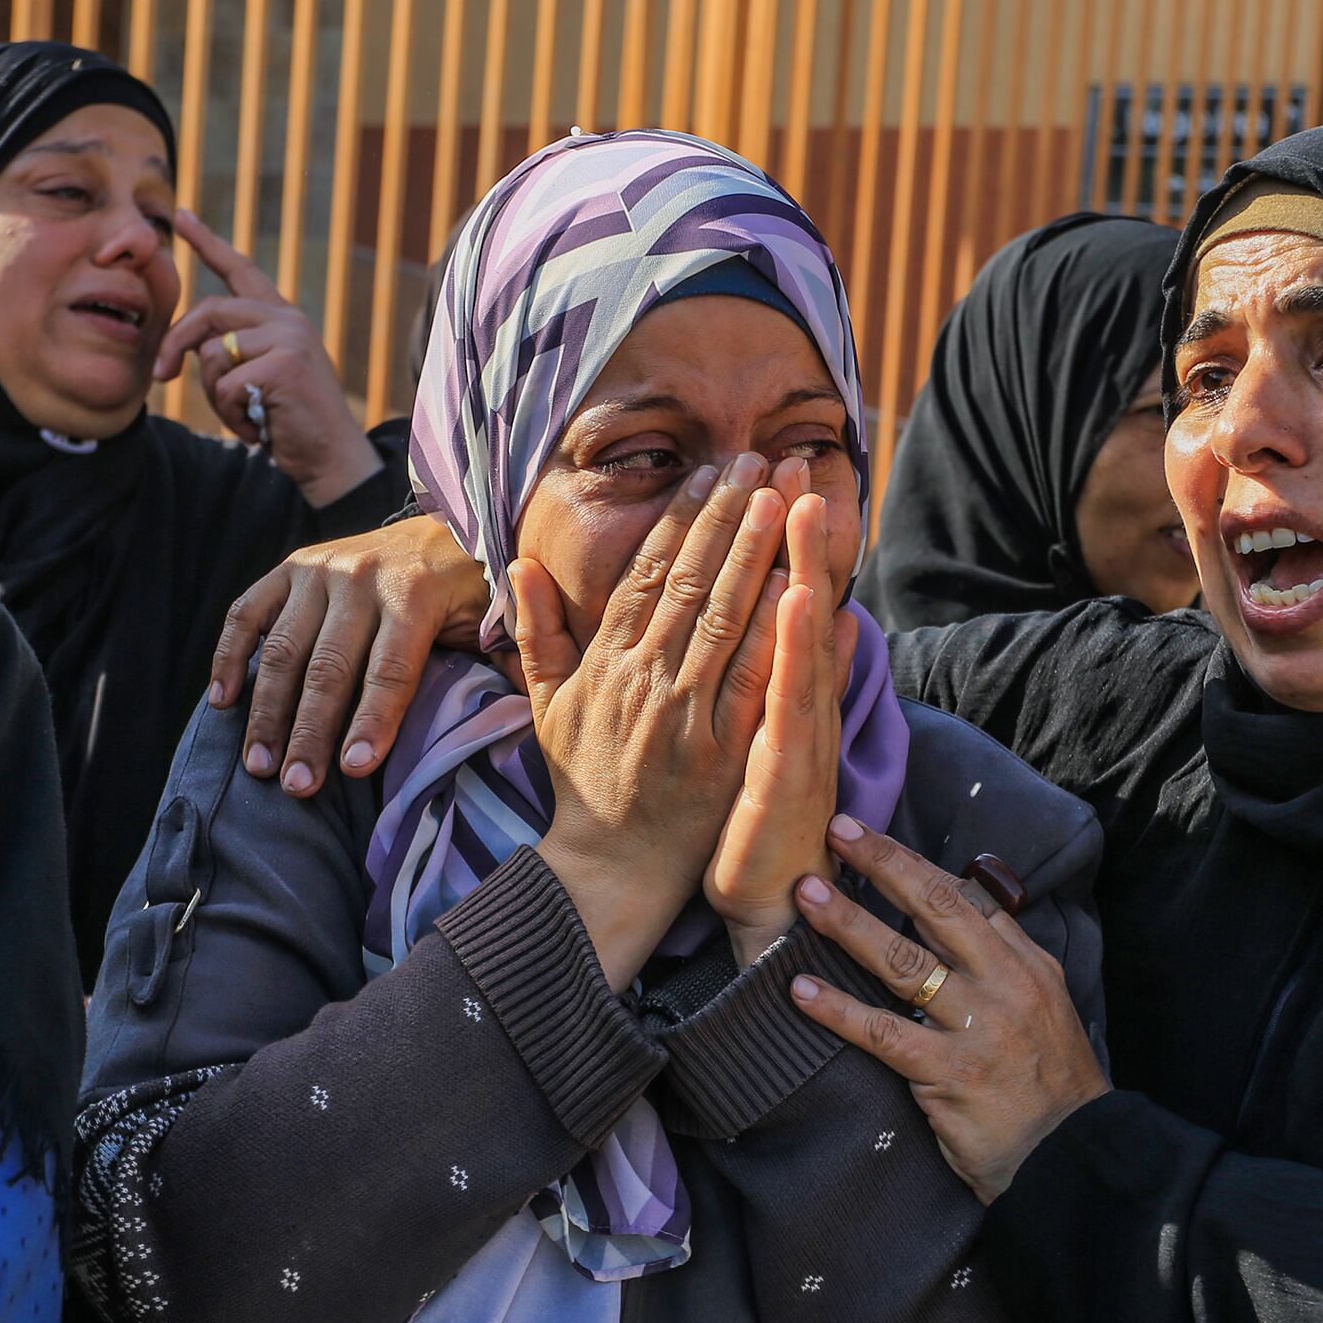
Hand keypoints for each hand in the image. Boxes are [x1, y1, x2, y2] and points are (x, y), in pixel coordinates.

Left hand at [160, 212, 383, 508]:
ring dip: (217, 397)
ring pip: (214, 355)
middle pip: (209, 312)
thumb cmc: (293, 424)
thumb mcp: (261, 377)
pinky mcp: (283, 365)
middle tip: (160, 375)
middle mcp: (288, 320)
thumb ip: (235, 349)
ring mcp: (289, 339)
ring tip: (248, 416)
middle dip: (177, 344)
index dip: (208, 243)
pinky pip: (224, 385)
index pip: (240, 271)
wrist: (333, 459)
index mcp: (283, 318)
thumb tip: (191, 346)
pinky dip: (231, 415)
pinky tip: (259, 428)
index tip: (181, 216)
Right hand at [208, 514, 488, 795]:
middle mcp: (362, 575)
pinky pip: (247, 613)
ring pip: (283, 648)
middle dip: (310, 732)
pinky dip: (229, 656)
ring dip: (267, 711)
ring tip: (259, 765)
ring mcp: (320, 569)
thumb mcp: (498, 619)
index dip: (373, 721)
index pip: (390, 669)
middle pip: (328, 667)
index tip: (354, 769)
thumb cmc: (475, 591)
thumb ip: (505, 659)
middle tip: (296, 787)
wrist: (446, 526)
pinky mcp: (290, 567)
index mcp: (416, 592)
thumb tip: (522, 712)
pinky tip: (222, 704)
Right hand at [517, 454, 788, 988]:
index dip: (682, 516)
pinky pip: (755, 679)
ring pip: (727, 617)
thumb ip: (537, 633)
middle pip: (694, 579)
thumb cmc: (584, 780)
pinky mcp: (725, 750)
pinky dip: (776, 632)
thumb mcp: (545, 704)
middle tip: (761, 458)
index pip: (649, 572)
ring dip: (758, 551)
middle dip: (730, 514)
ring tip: (785, 495)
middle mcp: (647, 677)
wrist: (612, 864)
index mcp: (609, 660)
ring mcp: (688, 713)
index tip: (710, 472)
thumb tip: (522, 565)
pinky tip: (800, 586)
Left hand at [706, 461, 854, 965]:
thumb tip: (834, 612)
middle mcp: (800, 705)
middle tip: (805, 468)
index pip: (793, 605)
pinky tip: (803, 605)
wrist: (772, 899)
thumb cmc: (762, 820)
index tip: (792, 477)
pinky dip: (799, 649)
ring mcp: (800, 735)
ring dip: (809, 572)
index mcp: (786, 693)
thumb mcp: (775, 737)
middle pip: (805, 609)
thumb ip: (800, 675)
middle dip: (804, 536)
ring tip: (809, 511)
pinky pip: (792, 699)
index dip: (795, 541)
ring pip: (804, 642)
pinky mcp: (788, 769)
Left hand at [787, 818, 1108, 1202]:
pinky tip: (801, 991)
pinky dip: (838, 1010)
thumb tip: (957, 915)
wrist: (1074, 1156)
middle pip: (936, 908)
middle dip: (884, 865)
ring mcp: (977, 1028)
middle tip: (838, 832)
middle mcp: (1005, 985)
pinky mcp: (949, 1074)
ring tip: (807, 896)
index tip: (872, 837)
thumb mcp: (1044, 1009)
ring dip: (849, 924)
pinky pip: (883, 1032)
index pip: (967, 899)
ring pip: (903, 961)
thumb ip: (1003, 962)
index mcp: (1026, 964)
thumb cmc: (1048, 1085)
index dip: (916, 864)